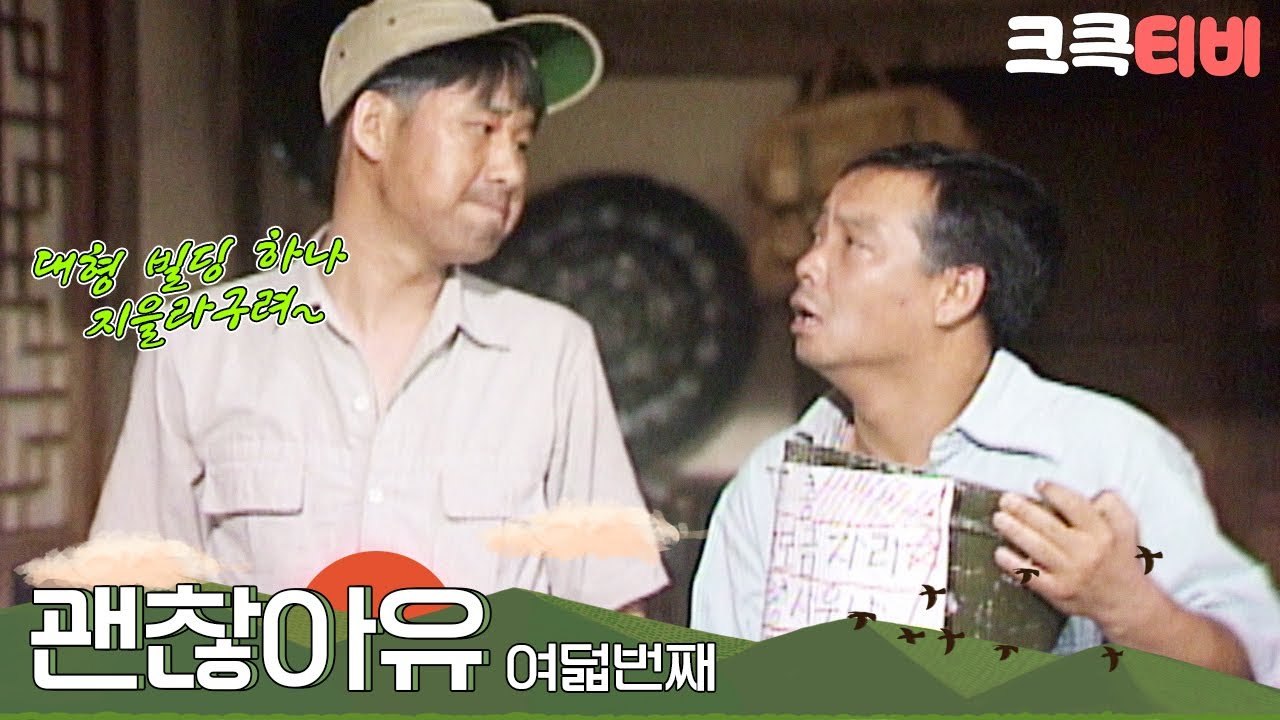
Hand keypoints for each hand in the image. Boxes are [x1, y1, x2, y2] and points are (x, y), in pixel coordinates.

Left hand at [991, 480, 1155, 632]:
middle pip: (1048, 525)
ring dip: (1014, 530)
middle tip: (1006, 499)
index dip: (1054, 492)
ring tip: (999, 518)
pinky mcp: (1058, 591)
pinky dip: (1013, 563)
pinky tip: (1000, 552)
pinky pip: (1031, 575)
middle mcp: (1086, 552)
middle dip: (1023, 510)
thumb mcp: (1126, 526)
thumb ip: (1111, 504)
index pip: (1075, 506)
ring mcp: (1071, 573)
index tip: (1038, 484)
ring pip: (1037, 547)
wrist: (1126, 601)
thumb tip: (1091, 492)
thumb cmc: (1120, 558)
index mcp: (1102, 533)